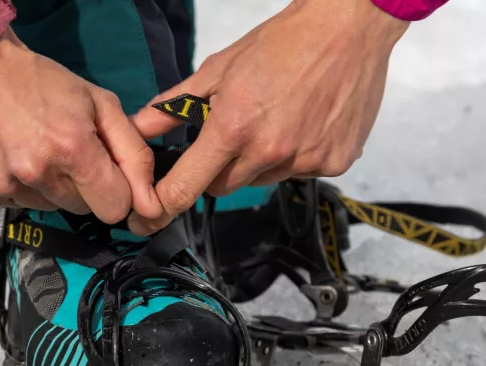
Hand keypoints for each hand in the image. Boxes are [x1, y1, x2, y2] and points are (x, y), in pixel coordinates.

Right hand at [0, 28, 161, 223]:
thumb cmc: (41, 80)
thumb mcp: (99, 103)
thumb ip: (132, 153)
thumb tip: (150, 203)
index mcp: (72, 149)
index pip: (114, 208)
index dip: (115, 189)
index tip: (104, 169)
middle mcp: (37, 174)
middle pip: (81, 208)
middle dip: (82, 185)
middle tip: (63, 149)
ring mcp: (5, 186)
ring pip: (48, 207)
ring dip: (48, 186)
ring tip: (32, 149)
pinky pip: (16, 203)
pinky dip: (18, 186)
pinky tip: (9, 155)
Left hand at [128, 0, 408, 234]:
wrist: (347, 28)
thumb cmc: (281, 43)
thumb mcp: (218, 69)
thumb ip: (173, 106)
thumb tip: (137, 128)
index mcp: (233, 128)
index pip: (187, 186)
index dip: (163, 204)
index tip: (149, 216)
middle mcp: (269, 152)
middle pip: (222, 187)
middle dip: (217, 169)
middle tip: (232, 134)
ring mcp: (305, 161)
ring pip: (261, 180)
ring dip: (258, 162)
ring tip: (274, 120)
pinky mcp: (334, 163)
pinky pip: (298, 174)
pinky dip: (295, 157)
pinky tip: (303, 124)